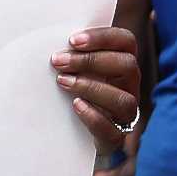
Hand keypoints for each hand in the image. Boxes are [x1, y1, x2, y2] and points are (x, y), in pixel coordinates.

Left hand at [51, 26, 138, 151]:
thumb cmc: (70, 96)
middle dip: (91, 60)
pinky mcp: (115, 138)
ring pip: (124, 99)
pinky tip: (76, 105)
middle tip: (58, 61)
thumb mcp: (72, 73)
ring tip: (63, 82)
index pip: (126, 41)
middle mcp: (130, 87)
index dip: (103, 37)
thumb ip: (70, 56)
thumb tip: (47, 41)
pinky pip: (113, 130)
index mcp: (122, 65)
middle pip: (127, 65)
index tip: (73, 40)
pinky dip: (94, 117)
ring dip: (92, 87)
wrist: (72, 138)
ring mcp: (125, 113)